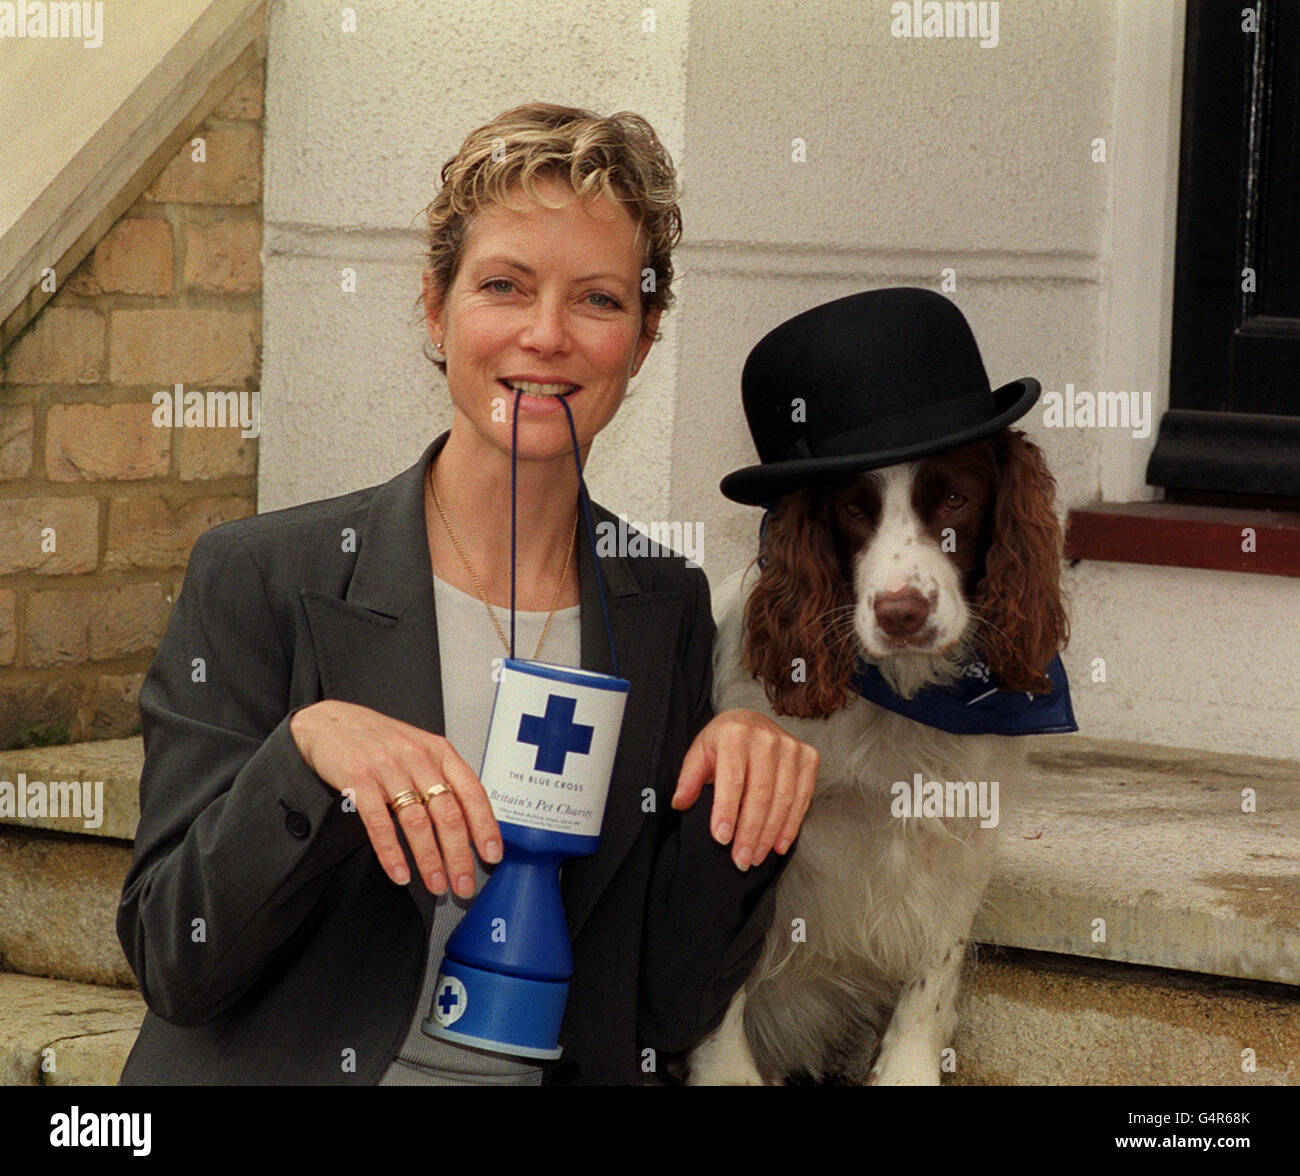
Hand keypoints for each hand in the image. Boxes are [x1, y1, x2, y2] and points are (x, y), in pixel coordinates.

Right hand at [289, 700, 500, 896]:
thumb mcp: (418, 749)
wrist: (330, 721)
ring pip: (417, 822)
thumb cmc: (378, 739)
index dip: (485, 826)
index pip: (472, 791)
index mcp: (439, 751)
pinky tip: (400, 873)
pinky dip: (391, 853)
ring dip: (429, 859)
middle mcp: (417, 758)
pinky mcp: (358, 780)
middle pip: (447, 813)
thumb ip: (441, 779)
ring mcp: (387, 768)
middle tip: (464, 884)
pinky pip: (379, 824)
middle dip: (459, 855)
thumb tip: (467, 823)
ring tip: (436, 884)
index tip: (492, 854)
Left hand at [671, 709, 817, 869]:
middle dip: (750, 832)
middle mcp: (766, 738)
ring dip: (769, 834)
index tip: (721, 839)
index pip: (732, 779)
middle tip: (741, 860)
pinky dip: (791, 825)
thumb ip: (689, 779)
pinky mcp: (808, 757)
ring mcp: (791, 747)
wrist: (752, 721)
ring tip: (756, 857)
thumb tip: (679, 803)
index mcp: (735, 734)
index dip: (727, 811)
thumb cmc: (722, 742)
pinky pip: (802, 797)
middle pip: (760, 794)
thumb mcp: (699, 753)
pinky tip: (778, 844)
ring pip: (782, 799)